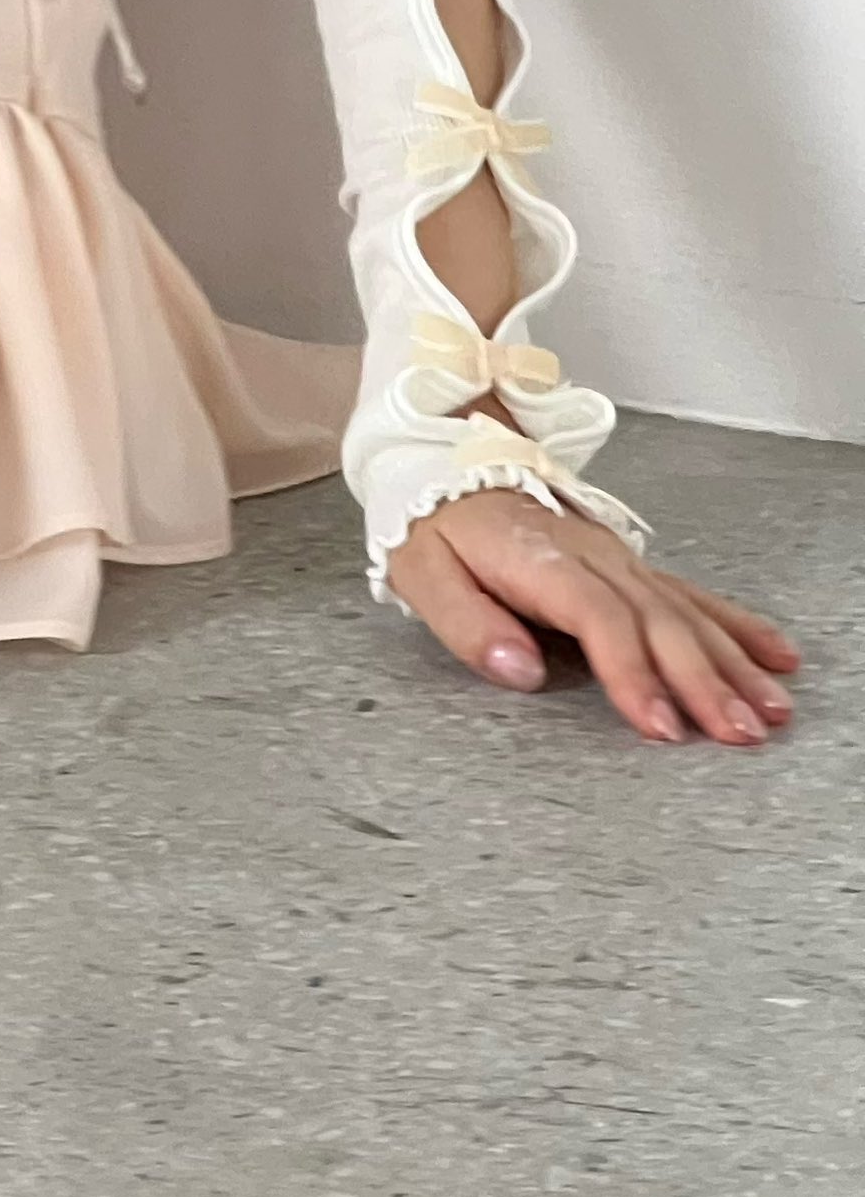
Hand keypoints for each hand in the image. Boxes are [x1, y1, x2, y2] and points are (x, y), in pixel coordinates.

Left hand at [386, 484, 801, 744]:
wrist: (442, 462)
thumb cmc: (433, 524)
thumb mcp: (423, 571)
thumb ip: (469, 624)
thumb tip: (518, 670)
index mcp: (541, 559)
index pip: (599, 619)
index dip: (632, 672)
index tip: (659, 725)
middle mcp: (592, 556)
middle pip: (658, 619)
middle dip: (703, 680)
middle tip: (738, 734)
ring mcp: (616, 558)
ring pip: (686, 611)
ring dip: (731, 662)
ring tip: (769, 709)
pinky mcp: (627, 564)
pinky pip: (691, 594)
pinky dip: (736, 625)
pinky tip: (773, 655)